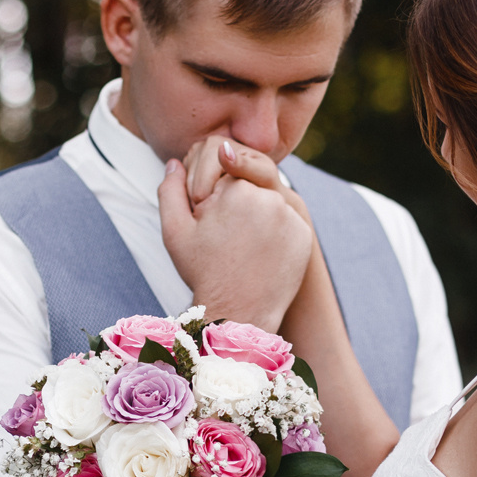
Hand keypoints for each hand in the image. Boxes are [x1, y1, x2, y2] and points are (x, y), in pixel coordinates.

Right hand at [160, 139, 311, 330]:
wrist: (239, 313)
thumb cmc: (204, 272)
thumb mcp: (175, 231)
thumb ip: (171, 190)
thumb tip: (176, 163)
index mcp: (235, 187)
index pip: (224, 175)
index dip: (212, 198)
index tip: (210, 222)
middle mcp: (268, 195)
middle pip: (248, 188)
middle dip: (236, 207)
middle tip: (226, 239)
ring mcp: (291, 216)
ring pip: (269, 205)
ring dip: (257, 219)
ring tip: (243, 249)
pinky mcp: (304, 234)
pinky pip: (287, 224)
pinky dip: (275, 235)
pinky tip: (260, 255)